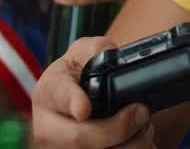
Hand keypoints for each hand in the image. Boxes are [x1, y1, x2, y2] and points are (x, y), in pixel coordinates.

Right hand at [30, 36, 152, 147]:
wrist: (77, 96)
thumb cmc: (82, 73)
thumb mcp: (85, 52)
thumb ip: (97, 49)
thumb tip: (112, 55)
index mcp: (48, 92)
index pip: (58, 97)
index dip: (72, 103)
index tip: (84, 109)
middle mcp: (46, 127)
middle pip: (80, 139)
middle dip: (120, 128)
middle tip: (142, 113)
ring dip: (132, 144)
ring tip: (143, 127)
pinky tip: (136, 140)